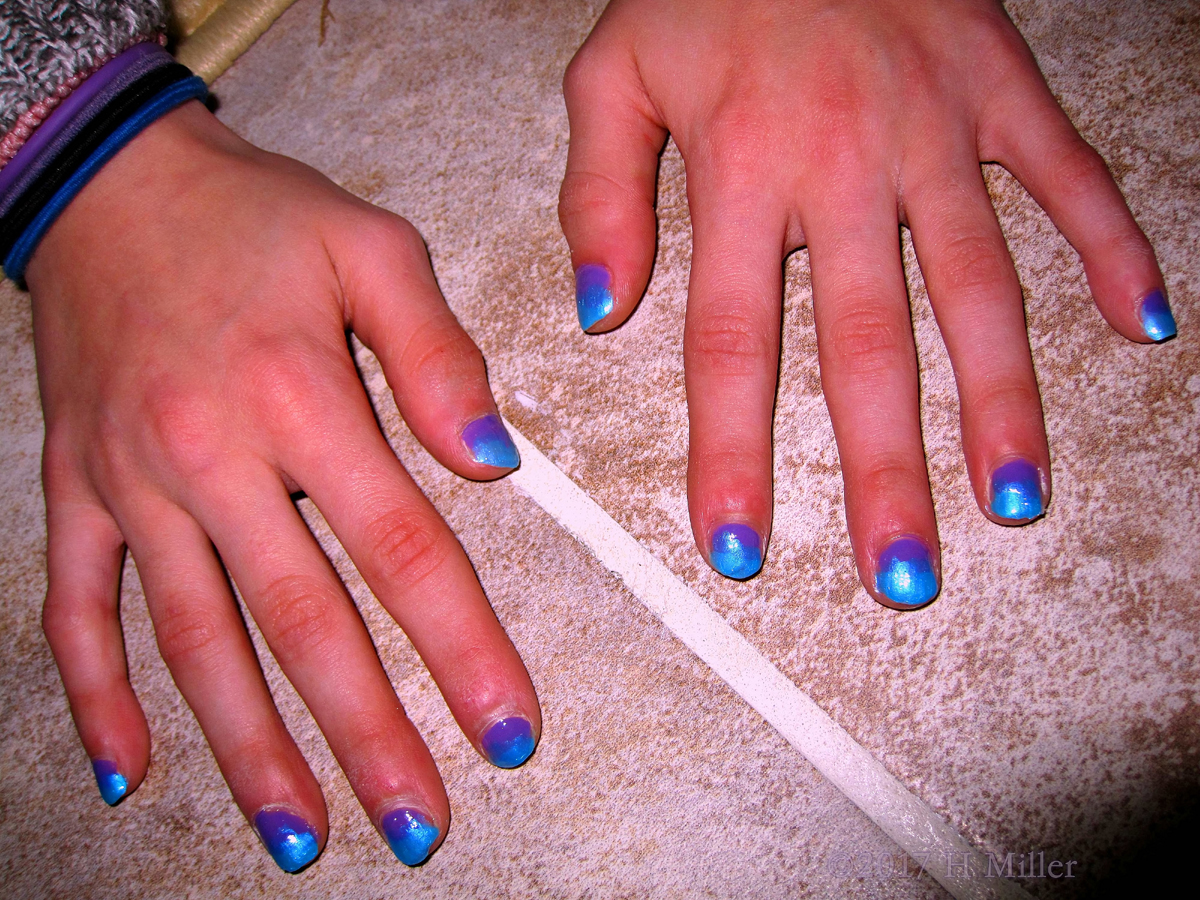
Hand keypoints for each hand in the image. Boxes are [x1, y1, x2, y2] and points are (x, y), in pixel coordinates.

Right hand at [29, 101, 539, 869]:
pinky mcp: (75, 489)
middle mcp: (210, 456)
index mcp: (297, 397)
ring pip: (196, 640)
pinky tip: (133, 769)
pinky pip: (78, 607)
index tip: (508, 728)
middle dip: (368, 733)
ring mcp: (132, 483)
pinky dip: (97, 692)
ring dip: (250, 746)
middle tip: (419, 825)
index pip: (401, 549)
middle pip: (303, 622)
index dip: (460, 647)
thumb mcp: (369, 247)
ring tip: (300, 836)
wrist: (108, 182)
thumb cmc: (255, 215)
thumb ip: (438, 354)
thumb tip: (495, 458)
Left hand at [558, 0, 1171, 607]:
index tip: (738, 549)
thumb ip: (599, 194)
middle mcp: (841, 162)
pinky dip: (1113, 244)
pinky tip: (1147, 325)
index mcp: (739, 170)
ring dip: (1004, 399)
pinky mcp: (1000, 85)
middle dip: (883, 471)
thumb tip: (600, 312)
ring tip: (1015, 501)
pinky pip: (1070, 172)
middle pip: (867, 344)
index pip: (727, 342)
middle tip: (902, 578)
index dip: (732, 454)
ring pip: (979, 283)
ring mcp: (933, 126)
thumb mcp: (613, 72)